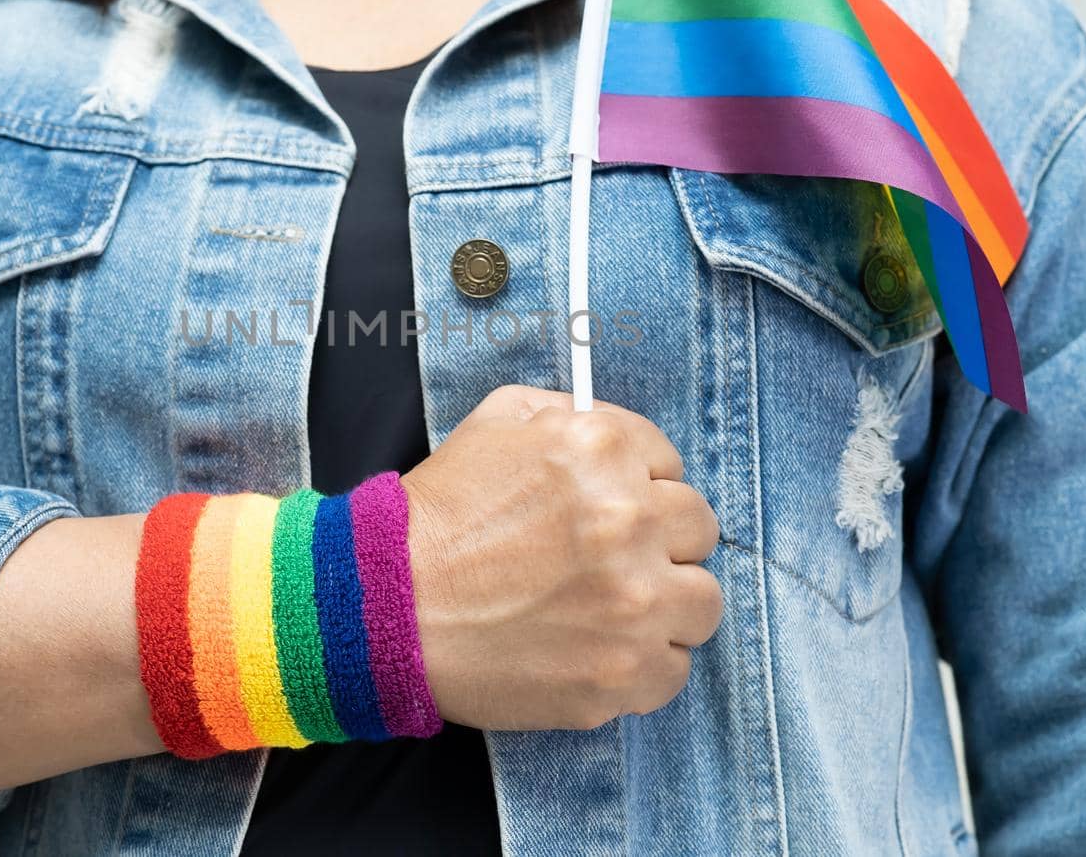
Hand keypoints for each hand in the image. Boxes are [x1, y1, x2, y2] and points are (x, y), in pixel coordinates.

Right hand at [401, 385, 721, 730]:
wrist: (383, 606)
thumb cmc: (437, 516)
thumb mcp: (497, 421)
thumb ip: (571, 414)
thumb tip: (620, 436)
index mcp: (602, 450)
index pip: (671, 464)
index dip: (639, 487)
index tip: (613, 509)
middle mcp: (630, 520)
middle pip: (697, 530)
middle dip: (659, 542)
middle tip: (612, 560)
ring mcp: (633, 602)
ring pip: (702, 602)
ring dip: (665, 604)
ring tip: (612, 610)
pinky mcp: (622, 672)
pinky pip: (673, 670)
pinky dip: (642, 665)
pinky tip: (597, 652)